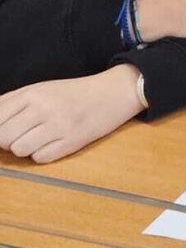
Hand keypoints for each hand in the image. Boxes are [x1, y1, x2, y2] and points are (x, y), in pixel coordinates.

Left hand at [0, 64, 144, 162]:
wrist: (114, 92)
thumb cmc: (74, 93)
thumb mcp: (40, 89)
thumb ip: (10, 102)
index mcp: (32, 94)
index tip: (4, 131)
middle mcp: (43, 109)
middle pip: (3, 137)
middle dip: (7, 141)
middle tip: (20, 135)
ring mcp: (59, 126)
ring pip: (20, 150)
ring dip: (25, 148)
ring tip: (37, 140)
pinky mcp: (73, 141)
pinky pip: (41, 158)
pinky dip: (42, 154)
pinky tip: (52, 144)